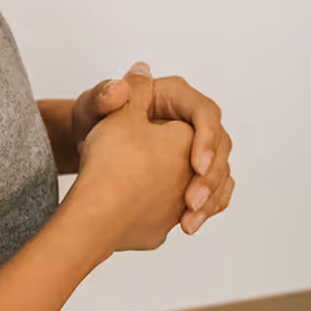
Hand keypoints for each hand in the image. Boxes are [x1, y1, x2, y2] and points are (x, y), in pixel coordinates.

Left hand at [65, 65, 235, 235]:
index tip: (196, 167)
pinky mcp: (194, 173)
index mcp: (175, 97)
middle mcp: (191, 120)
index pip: (205, 112)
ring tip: (189, 222)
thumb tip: (122, 86)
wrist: (90, 153)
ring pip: (220, 170)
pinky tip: (189, 225)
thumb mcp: (91, 107)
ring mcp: (195, 148)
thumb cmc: (93, 122)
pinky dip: (207, 208)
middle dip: (211, 176)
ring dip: (211, 198)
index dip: (207, 139)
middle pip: (220, 145)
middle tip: (193, 202)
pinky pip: (213, 190)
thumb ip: (103, 96)